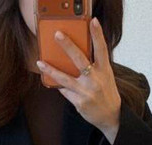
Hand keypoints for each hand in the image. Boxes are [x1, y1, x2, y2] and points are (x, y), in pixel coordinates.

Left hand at [36, 17, 120, 143]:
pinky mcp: (79, 102)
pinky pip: (65, 91)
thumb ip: (94, 66)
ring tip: (40, 62)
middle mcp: (95, 79)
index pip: (102, 49)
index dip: (98, 35)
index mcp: (104, 70)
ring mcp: (86, 91)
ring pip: (64, 78)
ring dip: (51, 70)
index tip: (93, 22)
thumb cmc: (106, 93)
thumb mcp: (105, 77)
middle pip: (79, 59)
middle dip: (67, 46)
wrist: (111, 116)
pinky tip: (53, 81)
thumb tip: (75, 57)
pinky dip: (59, 86)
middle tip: (57, 35)